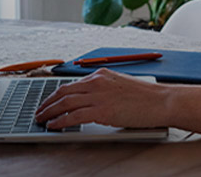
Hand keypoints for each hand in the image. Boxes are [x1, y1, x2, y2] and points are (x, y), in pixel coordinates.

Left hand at [34, 68, 168, 129]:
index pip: (71, 84)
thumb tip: (89, 101)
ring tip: (41, 120)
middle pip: (63, 91)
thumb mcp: (120, 86)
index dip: (56, 94)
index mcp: (100, 74)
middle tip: (39, 112)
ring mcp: (98, 95)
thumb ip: (103, 90)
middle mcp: (96, 82)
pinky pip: (74, 116)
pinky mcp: (102, 110)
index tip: (48, 102)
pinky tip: (54, 126)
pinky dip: (60, 121)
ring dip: (49, 112)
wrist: (162, 101)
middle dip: (47, 103)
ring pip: (64, 103)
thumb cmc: (146, 97)